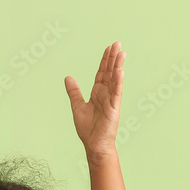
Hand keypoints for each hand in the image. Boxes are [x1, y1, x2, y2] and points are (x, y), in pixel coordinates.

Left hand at [65, 41, 124, 155]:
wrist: (94, 145)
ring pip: (115, 79)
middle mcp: (106, 94)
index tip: (109, 48)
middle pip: (110, 72)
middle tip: (117, 44)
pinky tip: (120, 71)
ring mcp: (111, 100)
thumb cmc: (88, 129)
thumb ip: (74, 92)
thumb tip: (68, 78)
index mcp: (97, 93)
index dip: (105, 60)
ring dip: (118, 66)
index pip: (102, 73)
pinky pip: (116, 92)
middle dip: (113, 58)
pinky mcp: (114, 108)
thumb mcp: (77, 106)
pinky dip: (118, 82)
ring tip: (122, 53)